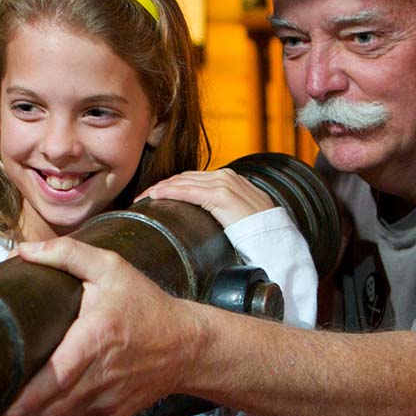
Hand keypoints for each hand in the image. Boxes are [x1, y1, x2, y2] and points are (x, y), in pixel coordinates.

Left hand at [0, 237, 203, 415]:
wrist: (187, 345)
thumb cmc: (146, 306)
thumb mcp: (113, 268)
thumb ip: (68, 254)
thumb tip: (24, 250)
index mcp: (96, 339)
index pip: (53, 379)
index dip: (21, 400)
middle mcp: (101, 376)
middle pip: (49, 410)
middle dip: (14, 415)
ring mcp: (108, 401)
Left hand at [136, 169, 275, 226]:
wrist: (275, 239)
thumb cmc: (256, 233)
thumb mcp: (237, 216)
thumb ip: (220, 210)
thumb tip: (201, 219)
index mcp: (229, 179)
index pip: (193, 178)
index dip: (171, 185)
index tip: (153, 196)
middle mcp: (225, 176)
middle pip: (184, 177)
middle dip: (160, 186)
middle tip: (141, 197)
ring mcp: (224, 184)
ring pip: (182, 181)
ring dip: (159, 189)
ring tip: (143, 198)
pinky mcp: (221, 196)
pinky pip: (187, 191)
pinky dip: (168, 192)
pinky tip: (155, 197)